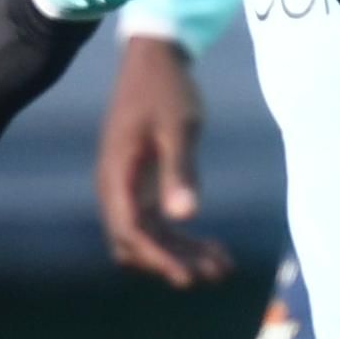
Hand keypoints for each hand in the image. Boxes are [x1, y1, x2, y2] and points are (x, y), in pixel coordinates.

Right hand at [95, 31, 233, 285]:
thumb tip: (184, 217)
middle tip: (215, 273)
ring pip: (151, 238)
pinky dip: (183, 240)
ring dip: (182, 255)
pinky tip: (215, 249)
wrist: (155, 61)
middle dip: (173, 262)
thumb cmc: (165, 89)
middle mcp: (116, 188)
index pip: (129, 232)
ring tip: (223, 267)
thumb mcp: (178, 127)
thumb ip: (180, 171)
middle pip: (136, 243)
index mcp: (116, 175)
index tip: (187, 277)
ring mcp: (129, 190)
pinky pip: (160, 225)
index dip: (157, 259)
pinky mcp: (144, 188)